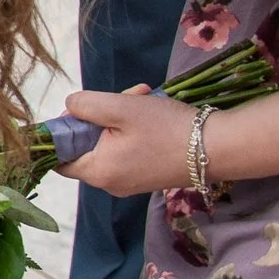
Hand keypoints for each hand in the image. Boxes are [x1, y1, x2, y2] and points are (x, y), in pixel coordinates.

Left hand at [56, 86, 195, 196]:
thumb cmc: (167, 129)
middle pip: (85, 145)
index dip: (62, 130)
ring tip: (141, 95)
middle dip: (98, 115)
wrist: (220, 148)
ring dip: (119, 115)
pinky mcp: (147, 175)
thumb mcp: (120, 108)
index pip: (59, 157)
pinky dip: (132, 128)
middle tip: (120, 95)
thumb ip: (84, 106)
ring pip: (108, 142)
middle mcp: (110, 183)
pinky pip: (126, 148)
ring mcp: (130, 181)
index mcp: (98, 172)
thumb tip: (69, 108)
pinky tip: (150, 107)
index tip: (80, 109)